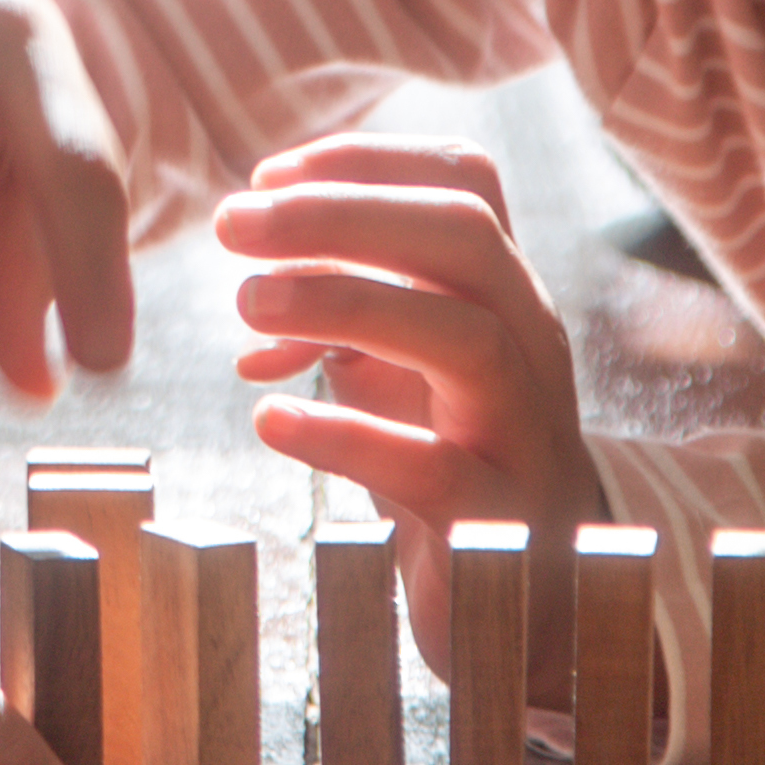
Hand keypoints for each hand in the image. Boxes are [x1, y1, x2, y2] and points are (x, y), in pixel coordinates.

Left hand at [218, 133, 607, 668]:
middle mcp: (530, 346)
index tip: (266, 175)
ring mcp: (526, 434)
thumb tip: (255, 280)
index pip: (464, 183)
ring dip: (348, 305)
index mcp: (504, 294)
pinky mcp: (502, 522)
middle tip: (234, 224)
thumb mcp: (396, 368)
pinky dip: (347, 436)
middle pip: (466, 238)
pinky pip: (435, 468)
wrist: (518, 602)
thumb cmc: (448, 460)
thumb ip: (339, 312)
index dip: (364, 162)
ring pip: (467, 340)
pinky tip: (271, 422)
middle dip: (342, 214)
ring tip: (248, 303)